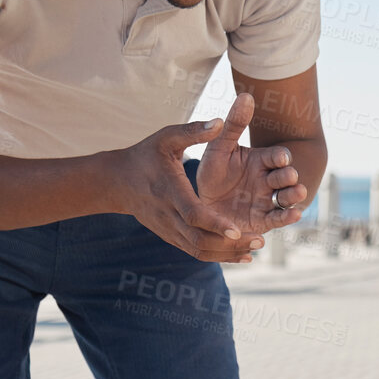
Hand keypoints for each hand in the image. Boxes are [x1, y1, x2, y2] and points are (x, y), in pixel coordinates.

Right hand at [115, 117, 263, 263]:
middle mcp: (168, 215)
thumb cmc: (145, 155)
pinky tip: (242, 254)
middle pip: (200, 239)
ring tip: (256, 248)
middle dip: (230, 244)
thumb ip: (192, 132)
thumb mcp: (165, 138)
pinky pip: (196, 252)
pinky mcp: (171, 237)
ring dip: (228, 253)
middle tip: (260, 241)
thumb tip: (220, 122)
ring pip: (200, 250)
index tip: (237, 229)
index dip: (214, 224)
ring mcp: (169, 229)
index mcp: (169, 190)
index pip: (192, 214)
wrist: (117, 181)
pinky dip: (219, 256)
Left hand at [197, 92, 307, 236]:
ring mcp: (268, 201)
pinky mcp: (264, 220)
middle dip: (289, 176)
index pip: (276, 157)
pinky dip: (288, 217)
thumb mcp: (219, 147)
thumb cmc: (212, 173)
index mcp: (261, 161)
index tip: (281, 157)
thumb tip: (246, 95)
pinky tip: (295, 214)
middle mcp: (268, 180)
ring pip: (287, 197)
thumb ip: (233, 124)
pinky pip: (278, 218)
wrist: (201, 204)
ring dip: (294, 195)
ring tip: (298, 192)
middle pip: (285, 177)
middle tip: (290, 175)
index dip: (280, 157)